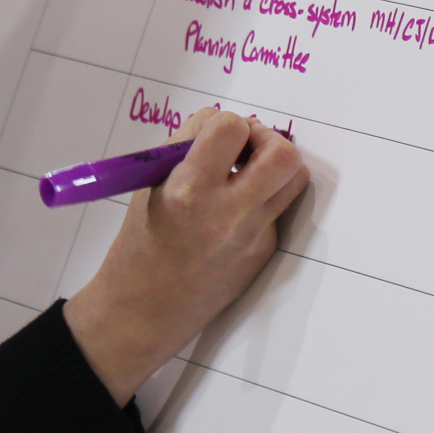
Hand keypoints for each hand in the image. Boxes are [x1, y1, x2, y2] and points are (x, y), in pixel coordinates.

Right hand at [61, 108, 308, 405]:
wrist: (144, 310)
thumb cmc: (140, 242)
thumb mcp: (150, 184)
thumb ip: (188, 148)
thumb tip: (224, 126)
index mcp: (189, 190)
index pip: (231, 127)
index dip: (225, 122)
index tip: (213, 135)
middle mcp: (228, 213)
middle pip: (282, 153)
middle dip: (265, 138)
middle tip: (244, 147)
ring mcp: (253, 236)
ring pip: (293, 179)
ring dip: (273, 166)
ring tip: (245, 174)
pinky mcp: (264, 253)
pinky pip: (275, 210)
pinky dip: (258, 201)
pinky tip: (230, 215)